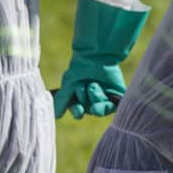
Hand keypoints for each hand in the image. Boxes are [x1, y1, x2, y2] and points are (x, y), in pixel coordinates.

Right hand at [54, 0, 147, 119]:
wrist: (95, 57)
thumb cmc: (79, 70)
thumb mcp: (69, 84)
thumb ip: (62, 100)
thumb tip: (57, 115)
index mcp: (80, 100)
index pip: (78, 111)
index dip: (77, 111)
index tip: (78, 110)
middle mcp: (92, 102)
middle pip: (89, 110)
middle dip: (85, 99)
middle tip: (84, 88)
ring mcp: (104, 100)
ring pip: (99, 109)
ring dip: (95, 97)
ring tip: (93, 84)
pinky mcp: (115, 98)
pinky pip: (111, 107)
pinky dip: (106, 101)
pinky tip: (103, 91)